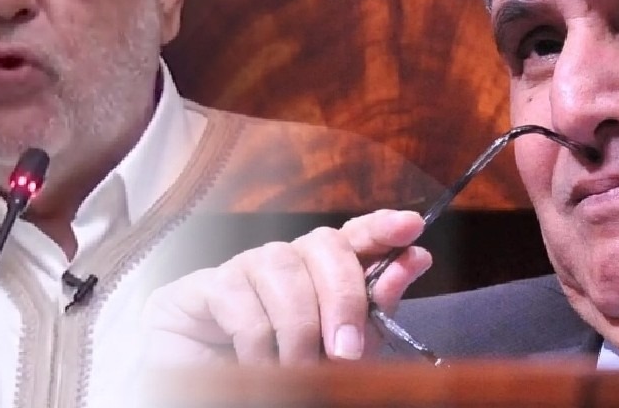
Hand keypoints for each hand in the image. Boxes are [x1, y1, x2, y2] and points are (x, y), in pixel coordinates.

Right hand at [143, 209, 431, 365]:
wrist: (208, 392)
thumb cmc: (279, 373)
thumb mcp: (337, 352)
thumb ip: (373, 312)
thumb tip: (414, 261)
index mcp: (324, 272)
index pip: (357, 235)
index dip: (382, 227)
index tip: (410, 227)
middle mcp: (288, 259)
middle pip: (326, 246)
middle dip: (344, 297)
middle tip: (346, 351)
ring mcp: (246, 266)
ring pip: (284, 272)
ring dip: (299, 327)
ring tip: (301, 370)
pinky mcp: (204, 285)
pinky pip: (239, 297)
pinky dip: (256, 339)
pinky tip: (259, 365)